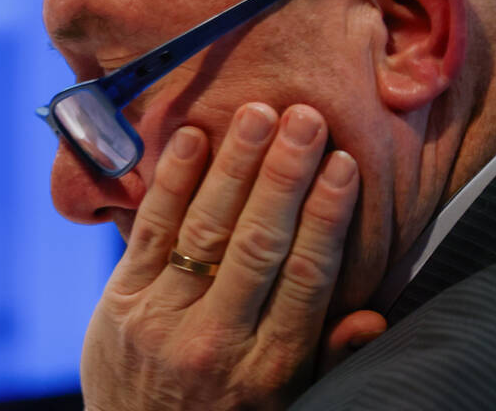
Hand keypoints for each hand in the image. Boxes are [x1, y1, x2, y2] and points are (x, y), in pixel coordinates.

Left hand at [79, 103, 362, 409]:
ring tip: (258, 114)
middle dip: (284, 177)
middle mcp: (216, 341)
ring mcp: (162, 318)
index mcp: (268, 366)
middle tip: (306, 119)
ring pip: (205, 230)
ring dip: (233, 166)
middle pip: (257, 244)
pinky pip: (150, 231)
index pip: (305, 278)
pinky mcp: (121, 301)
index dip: (327, 218)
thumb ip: (326, 356)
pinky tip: (191, 137)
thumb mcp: (287, 401)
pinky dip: (171, 182)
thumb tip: (374, 317)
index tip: (344, 165)